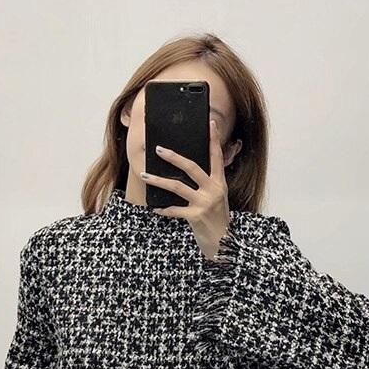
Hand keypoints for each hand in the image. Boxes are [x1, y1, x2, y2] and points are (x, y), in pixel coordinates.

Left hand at [141, 119, 230, 258]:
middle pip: (192, 167)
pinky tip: (155, 208)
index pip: (216, 157)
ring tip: (145, 176)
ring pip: (178, 187)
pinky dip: (164, 209)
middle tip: (159, 149)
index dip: (213, 140)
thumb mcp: (217, 199)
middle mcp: (214, 190)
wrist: (223, 244)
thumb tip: (186, 172)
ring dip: (159, 181)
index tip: (210, 124)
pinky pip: (175, 209)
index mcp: (219, 184)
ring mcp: (205, 203)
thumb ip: (207, 185)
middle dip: (173, 157)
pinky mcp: (196, 217)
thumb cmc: (217, 220)